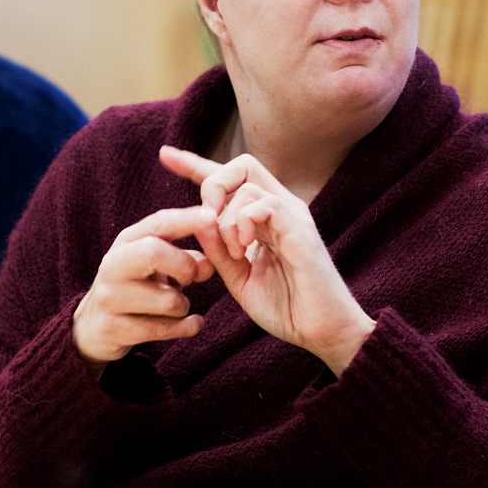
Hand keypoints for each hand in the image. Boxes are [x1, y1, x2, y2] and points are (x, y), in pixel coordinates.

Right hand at [73, 206, 217, 363]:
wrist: (94, 326)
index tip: (213, 217)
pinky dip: (186, 328)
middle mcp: (112, 265)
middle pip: (153, 252)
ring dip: (183, 306)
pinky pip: (164, 329)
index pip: (157, 223)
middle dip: (184, 267)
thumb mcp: (158, 266)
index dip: (187, 218)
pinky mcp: (113, 328)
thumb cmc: (136, 287)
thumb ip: (186, 259)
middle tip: (189, 278)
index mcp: (126, 242)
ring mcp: (109, 297)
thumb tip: (209, 265)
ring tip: (177, 306)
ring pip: (167, 300)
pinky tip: (191, 324)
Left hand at [160, 146, 374, 374]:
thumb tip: (197, 219)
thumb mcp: (238, 277)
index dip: (195, 165)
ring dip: (227, 220)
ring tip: (234, 253)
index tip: (165, 156)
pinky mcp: (301, 229)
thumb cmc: (286, 306)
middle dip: (213, 185)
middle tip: (207, 222)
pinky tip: (245, 249)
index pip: (229, 179)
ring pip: (248, 185)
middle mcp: (280, 208)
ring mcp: (292, 215)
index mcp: (264, 218)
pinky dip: (244, 223)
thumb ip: (217, 249)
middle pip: (241, 164)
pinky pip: (265, 203)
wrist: (321, 332)